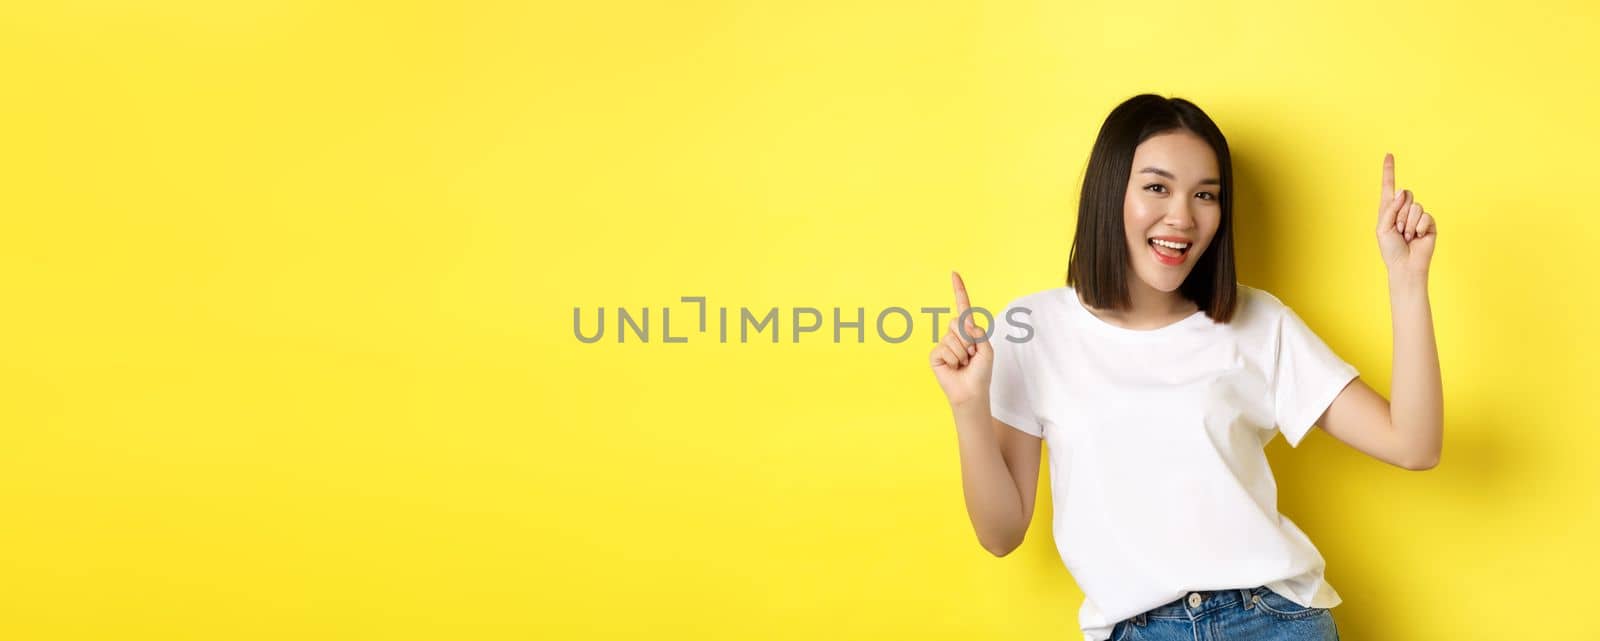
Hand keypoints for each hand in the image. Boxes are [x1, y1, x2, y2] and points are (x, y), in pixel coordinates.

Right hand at [930, 271, 992, 407]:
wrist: (971, 392)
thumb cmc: (981, 373)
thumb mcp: (986, 350)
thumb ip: (978, 333)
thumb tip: (964, 322)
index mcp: (968, 331)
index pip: (963, 307)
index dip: (959, 290)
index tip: (954, 273)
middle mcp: (955, 335)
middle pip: (958, 322)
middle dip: (968, 340)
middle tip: (971, 356)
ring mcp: (944, 344)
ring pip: (952, 337)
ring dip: (962, 353)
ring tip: (963, 364)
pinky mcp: (935, 355)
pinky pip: (944, 348)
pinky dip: (953, 359)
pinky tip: (954, 367)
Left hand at [1377, 153, 1436, 277]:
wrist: (1406, 266)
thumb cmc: (1390, 249)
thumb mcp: (1383, 228)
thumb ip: (1390, 208)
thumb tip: (1403, 191)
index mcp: (1389, 209)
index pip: (1389, 187)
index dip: (1389, 170)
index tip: (1388, 154)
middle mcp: (1403, 210)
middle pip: (1406, 194)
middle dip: (1401, 213)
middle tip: (1399, 230)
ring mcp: (1417, 216)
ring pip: (1416, 206)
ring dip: (1409, 223)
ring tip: (1407, 236)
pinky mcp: (1429, 223)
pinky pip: (1426, 216)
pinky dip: (1419, 227)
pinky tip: (1418, 237)